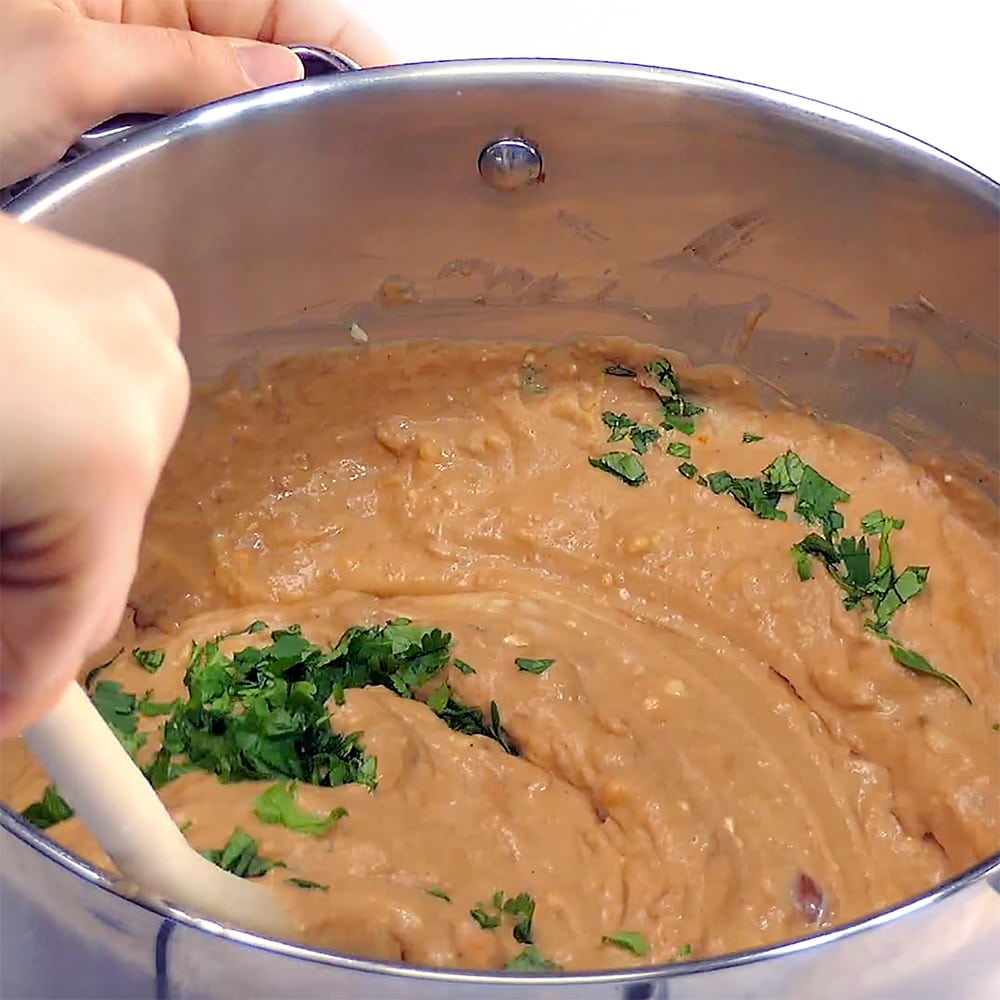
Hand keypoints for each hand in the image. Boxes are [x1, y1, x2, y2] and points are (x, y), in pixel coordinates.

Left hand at [0, 1, 392, 185]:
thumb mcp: (69, 63)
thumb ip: (186, 66)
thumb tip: (276, 73)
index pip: (284, 1)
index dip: (346, 41)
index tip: (396, 91)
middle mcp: (145, 12)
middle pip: (269, 43)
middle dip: (313, 92)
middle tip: (358, 158)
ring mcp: (132, 63)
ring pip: (235, 91)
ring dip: (265, 130)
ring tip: (307, 178)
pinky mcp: (115, 109)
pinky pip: (191, 125)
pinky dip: (220, 154)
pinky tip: (241, 185)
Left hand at [0, 214, 189, 736]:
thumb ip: (9, 613)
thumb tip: (16, 697)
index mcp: (103, 448)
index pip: (82, 606)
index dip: (33, 674)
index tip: (10, 716)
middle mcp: (149, 376)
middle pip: (99, 541)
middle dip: (37, 590)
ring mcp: (137, 321)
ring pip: (108, 472)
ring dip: (51, 516)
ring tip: (9, 506)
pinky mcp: (117, 291)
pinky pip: (104, 403)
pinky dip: (60, 443)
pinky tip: (23, 425)